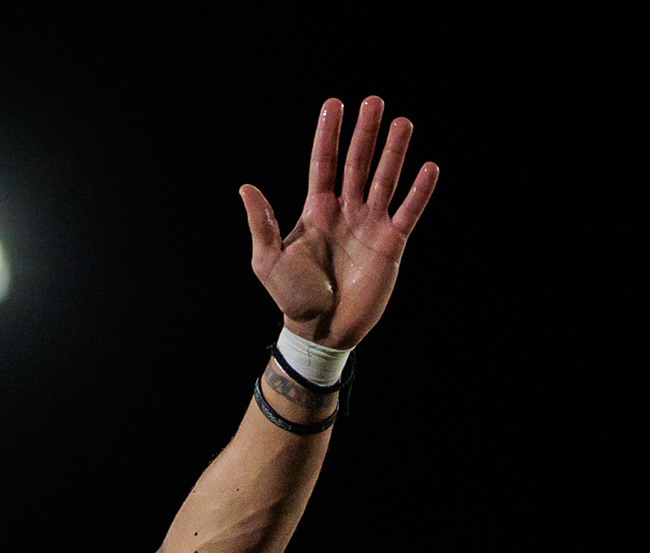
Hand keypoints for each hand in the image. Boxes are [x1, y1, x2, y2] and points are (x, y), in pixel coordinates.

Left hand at [240, 97, 438, 348]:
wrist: (319, 329)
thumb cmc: (292, 297)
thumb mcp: (268, 261)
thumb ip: (261, 223)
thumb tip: (245, 187)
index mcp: (316, 211)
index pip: (323, 164)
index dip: (328, 135)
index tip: (333, 104)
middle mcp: (345, 211)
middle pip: (356, 164)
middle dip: (365, 133)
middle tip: (374, 101)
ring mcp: (369, 225)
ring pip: (384, 179)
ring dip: (394, 152)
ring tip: (403, 122)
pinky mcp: (390, 243)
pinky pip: (408, 212)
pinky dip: (418, 191)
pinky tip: (428, 167)